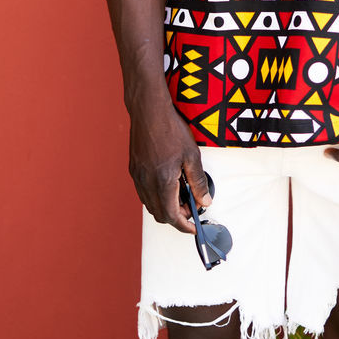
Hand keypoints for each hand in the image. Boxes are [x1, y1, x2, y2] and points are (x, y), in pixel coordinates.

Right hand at [127, 92, 211, 231]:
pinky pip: (144, 192)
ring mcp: (137, 176)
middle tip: (191, 207)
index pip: (171, 215)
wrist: (148, 110)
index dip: (183, 225)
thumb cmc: (170, 129)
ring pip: (150, 204)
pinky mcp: (134, 169)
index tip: (193, 228)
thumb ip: (198, 182)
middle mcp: (146, 182)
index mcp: (162, 181)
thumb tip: (205, 201)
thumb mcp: (192, 156)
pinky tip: (168, 184)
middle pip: (159, 214)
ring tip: (182, 194)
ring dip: (165, 206)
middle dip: (176, 216)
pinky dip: (156, 196)